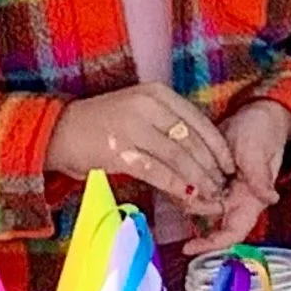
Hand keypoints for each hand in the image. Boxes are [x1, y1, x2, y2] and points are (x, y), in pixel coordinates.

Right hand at [47, 83, 234, 214]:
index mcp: (157, 93)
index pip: (198, 120)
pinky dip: (175, 186)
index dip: (217, 146)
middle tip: (222, 187)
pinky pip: (156, 171)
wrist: (60, 130)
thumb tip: (200, 152)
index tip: (230, 165)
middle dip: (211, 167)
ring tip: (209, 196)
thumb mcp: (140, 111)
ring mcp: (133, 127)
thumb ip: (166, 123)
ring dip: (198, 179)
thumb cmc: (103, 124)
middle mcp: (148, 105)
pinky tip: (187, 197)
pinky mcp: (119, 151)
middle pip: (191, 140)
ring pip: (177, 156)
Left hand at [183, 99, 290, 255]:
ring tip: (175, 177)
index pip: (232, 232)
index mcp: (249, 201)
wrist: (257, 114)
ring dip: (185, 194)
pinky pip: (191, 186)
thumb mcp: (259, 151)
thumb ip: (261, 175)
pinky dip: (181, 182)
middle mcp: (232, 200)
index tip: (189, 247)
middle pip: (207, 219)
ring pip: (196, 203)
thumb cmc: (262, 132)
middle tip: (181, 190)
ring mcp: (219, 188)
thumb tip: (270, 198)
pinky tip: (173, 171)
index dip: (212, 244)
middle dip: (192, 208)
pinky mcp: (207, 174)